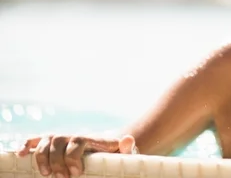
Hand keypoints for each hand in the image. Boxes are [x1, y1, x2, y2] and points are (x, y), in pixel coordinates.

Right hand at [17, 134, 137, 177]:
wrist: (106, 150)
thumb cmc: (114, 155)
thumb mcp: (122, 153)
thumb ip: (125, 148)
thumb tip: (129, 139)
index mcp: (90, 139)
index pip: (78, 140)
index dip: (73, 157)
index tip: (76, 174)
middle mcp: (74, 136)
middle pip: (59, 140)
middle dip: (57, 160)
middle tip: (63, 177)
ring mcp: (62, 140)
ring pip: (46, 141)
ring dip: (42, 157)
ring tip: (47, 174)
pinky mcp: (52, 145)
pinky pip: (35, 141)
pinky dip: (27, 145)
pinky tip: (21, 155)